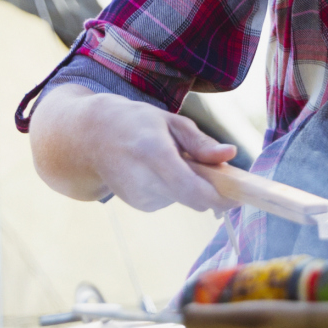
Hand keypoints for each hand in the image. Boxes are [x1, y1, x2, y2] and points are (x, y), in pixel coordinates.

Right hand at [29, 84, 237, 212]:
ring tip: (171, 159)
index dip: (220, 197)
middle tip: (210, 165)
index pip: (193, 190)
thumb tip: (230, 155)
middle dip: (210, 187)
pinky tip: (158, 170)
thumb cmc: (135, 123)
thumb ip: (201, 143)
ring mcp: (139, 196)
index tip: (238, 195)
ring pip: (185, 198)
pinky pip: (172, 199)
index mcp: (153, 153)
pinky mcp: (139, 205)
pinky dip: (174, 187)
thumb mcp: (170, 122)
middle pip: (194, 197)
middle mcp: (144, 180)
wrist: (89, 138)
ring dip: (189, 184)